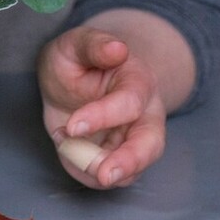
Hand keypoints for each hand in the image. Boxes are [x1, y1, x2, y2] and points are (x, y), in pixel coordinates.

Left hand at [37, 24, 166, 189]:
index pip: (129, 103)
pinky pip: (111, 176)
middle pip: (150, 143)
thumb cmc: (77, 57)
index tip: (72, 126)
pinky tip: (69, 151)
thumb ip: (95, 45)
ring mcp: (134, 139)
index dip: (102, 116)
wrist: (69, 77)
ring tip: (76, 159)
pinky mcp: (119, 158)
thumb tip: (118, 48)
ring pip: (135, 168)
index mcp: (138, 80)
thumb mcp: (76, 43)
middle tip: (104, 175)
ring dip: (104, 172)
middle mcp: (145, 113)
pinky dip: (88, 172)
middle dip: (130, 161)